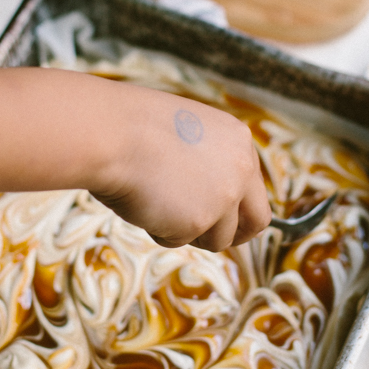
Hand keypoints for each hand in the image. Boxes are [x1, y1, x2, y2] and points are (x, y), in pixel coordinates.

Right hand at [88, 80, 270, 250]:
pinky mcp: (199, 221)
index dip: (236, 204)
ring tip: (155, 203)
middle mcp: (241, 169)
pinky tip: (143, 203)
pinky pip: (179, 240)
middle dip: (236, 234)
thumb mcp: (185, 134)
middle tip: (211, 237)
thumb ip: (207, 162)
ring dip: (188, 231)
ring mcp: (224, 197)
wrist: (112, 133)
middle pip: (256, 219)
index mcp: (238, 140)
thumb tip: (207, 195)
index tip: (224, 215)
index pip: (253, 185)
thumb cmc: (134, 128)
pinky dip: (159, 230)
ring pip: (217, 238)